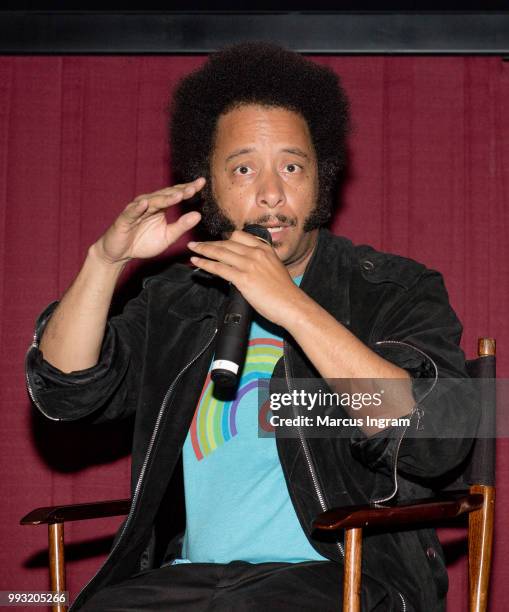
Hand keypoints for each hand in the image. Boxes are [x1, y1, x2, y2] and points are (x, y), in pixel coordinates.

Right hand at [92, 177, 205, 264]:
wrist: (120, 254)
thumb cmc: (143, 243)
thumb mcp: (167, 236)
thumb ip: (181, 226)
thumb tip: (198, 215)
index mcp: (160, 207)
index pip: (176, 194)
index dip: (188, 189)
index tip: (202, 182)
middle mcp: (149, 204)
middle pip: (166, 195)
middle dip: (180, 191)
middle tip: (194, 188)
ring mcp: (136, 210)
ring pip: (152, 202)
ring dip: (164, 198)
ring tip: (178, 195)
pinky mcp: (124, 219)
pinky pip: (132, 212)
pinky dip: (138, 208)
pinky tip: (145, 204)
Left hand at [188, 230, 305, 327]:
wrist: (292, 305)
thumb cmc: (284, 292)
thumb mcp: (275, 268)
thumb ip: (260, 263)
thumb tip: (246, 267)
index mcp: (265, 249)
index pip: (240, 236)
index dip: (224, 238)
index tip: (216, 241)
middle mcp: (256, 253)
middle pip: (227, 243)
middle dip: (210, 243)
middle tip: (197, 243)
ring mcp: (249, 264)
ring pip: (221, 252)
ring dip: (203, 250)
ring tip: (192, 249)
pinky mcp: (243, 278)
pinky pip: (219, 268)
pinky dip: (205, 264)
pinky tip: (197, 262)